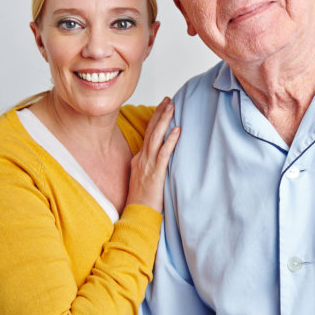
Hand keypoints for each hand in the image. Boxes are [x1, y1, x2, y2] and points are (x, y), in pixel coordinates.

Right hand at [126, 97, 180, 212]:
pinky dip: (170, 140)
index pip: (147, 135)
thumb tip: (161, 158)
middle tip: (168, 99)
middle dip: (159, 114)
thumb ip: (151, 166)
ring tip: (172, 106)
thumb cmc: (142, 200)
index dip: (155, 120)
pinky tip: (177, 130)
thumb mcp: (144, 179)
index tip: (163, 107)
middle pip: (150, 131)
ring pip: (155, 138)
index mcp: (138, 159)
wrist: (137, 215)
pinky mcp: (155, 174)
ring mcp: (147, 165)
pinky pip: (163, 154)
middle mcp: (141, 159)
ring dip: (164, 120)